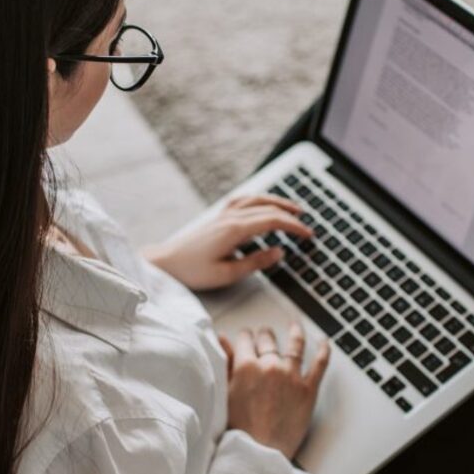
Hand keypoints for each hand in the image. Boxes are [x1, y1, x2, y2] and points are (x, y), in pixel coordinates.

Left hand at [144, 195, 311, 290]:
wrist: (166, 263)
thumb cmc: (193, 271)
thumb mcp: (227, 274)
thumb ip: (256, 262)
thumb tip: (279, 252)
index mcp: (235, 230)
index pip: (273, 221)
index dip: (294, 227)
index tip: (308, 234)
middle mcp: (230, 217)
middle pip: (268, 208)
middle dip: (291, 215)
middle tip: (307, 225)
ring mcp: (223, 214)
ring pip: (256, 200)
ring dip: (277, 202)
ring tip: (294, 209)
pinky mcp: (218, 217)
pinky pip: (244, 200)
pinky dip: (259, 199)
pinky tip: (264, 203)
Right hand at [218, 322, 330, 458]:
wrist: (259, 453)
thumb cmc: (239, 429)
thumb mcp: (225, 393)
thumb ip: (225, 363)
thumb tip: (223, 340)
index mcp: (246, 366)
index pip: (245, 339)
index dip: (245, 337)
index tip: (246, 338)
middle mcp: (270, 366)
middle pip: (268, 339)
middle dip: (264, 335)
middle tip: (264, 336)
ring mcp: (291, 376)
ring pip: (295, 345)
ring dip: (294, 332)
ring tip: (294, 327)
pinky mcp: (308, 389)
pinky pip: (320, 364)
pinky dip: (323, 350)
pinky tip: (324, 342)